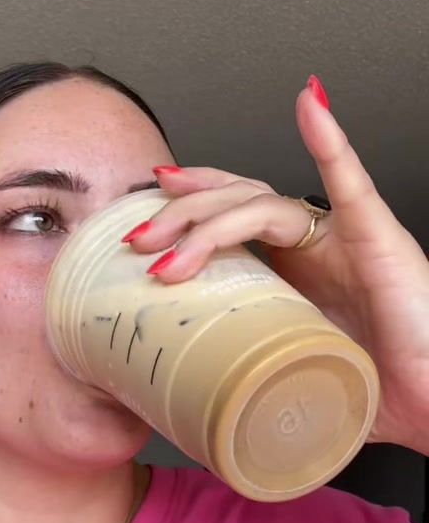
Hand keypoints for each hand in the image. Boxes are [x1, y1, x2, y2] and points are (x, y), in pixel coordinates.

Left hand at [122, 76, 428, 454]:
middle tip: (141, 238)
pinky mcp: (377, 237)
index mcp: (296, 272)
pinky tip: (310, 105)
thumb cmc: (382, 393)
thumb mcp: (293, 380)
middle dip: (182, 216)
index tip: (145, 217)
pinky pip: (350, 182)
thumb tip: (199, 417)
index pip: (232, 221)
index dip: (189, 211)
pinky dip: (329, 142)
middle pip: (235, 206)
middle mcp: (316, 246)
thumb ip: (254, 378)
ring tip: (170, 242)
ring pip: (263, 201)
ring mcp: (344, 238)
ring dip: (211, 216)